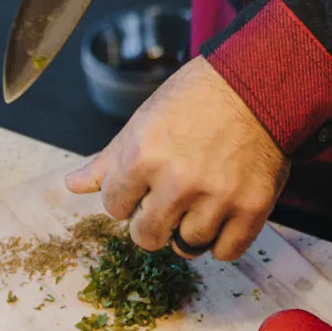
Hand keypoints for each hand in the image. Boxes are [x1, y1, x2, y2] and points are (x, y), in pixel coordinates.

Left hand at [64, 55, 289, 262]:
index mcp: (143, 155)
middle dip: (154, 218)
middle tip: (174, 190)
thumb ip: (109, 158)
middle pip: (146, 237)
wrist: (260, 79)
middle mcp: (177, 182)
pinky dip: (223, 237)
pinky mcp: (251, 208)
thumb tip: (71, 185)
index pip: (114, 206)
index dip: (129, 192)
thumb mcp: (147, 117)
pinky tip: (224, 208)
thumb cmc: (200, 93)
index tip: (148, 177)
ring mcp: (216, 198)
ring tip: (203, 194)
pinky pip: (225, 251)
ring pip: (187, 247)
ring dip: (191, 227)